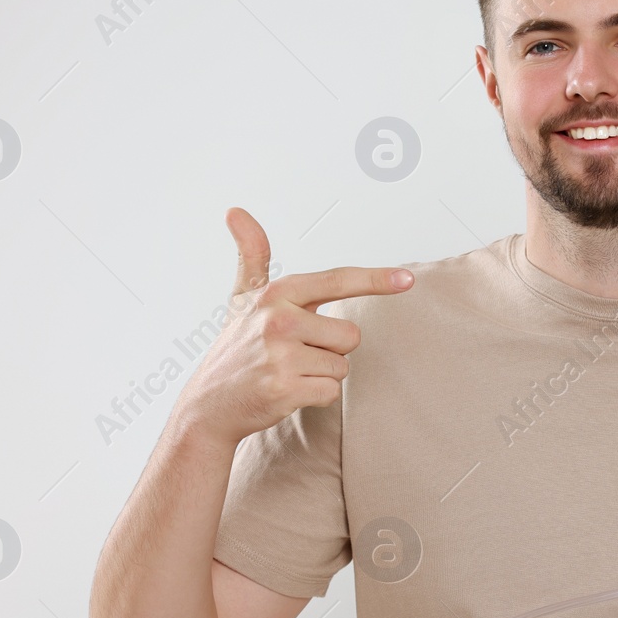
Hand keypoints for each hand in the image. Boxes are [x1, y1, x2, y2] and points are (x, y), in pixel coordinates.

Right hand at [177, 207, 413, 446]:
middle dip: (330, 350)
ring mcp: (281, 356)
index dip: (376, 280)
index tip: (408, 279)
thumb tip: (236, 210)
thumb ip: (251, 255)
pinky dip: (315, 397)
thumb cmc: (236, 349)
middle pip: (350, 336)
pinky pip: (332, 392)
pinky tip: (287, 393)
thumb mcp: (242, 298)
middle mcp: (278, 320)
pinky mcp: (285, 389)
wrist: (210, 406)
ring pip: (341, 367)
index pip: (337, 281)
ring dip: (321, 375)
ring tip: (286, 373)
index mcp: (276, 294)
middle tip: (293, 355)